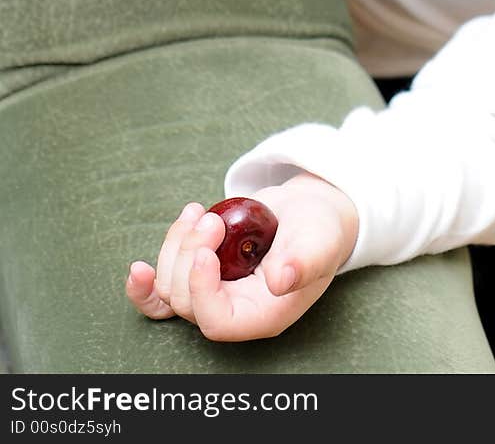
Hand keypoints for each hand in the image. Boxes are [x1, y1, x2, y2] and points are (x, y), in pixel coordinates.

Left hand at [126, 173, 358, 341]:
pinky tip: (137, 270)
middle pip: (186, 301)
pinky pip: (160, 296)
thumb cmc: (318, 231)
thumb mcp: (319, 242)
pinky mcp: (200, 278)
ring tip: (198, 212)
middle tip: (212, 218)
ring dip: (174, 247)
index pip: (216, 321)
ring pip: (169, 288)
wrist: (308, 214)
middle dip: (189, 255)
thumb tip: (280, 281)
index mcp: (263, 316)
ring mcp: (213, 295)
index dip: (201, 291)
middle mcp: (234, 311)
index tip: (206, 251)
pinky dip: (145, 285)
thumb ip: (303, 263)